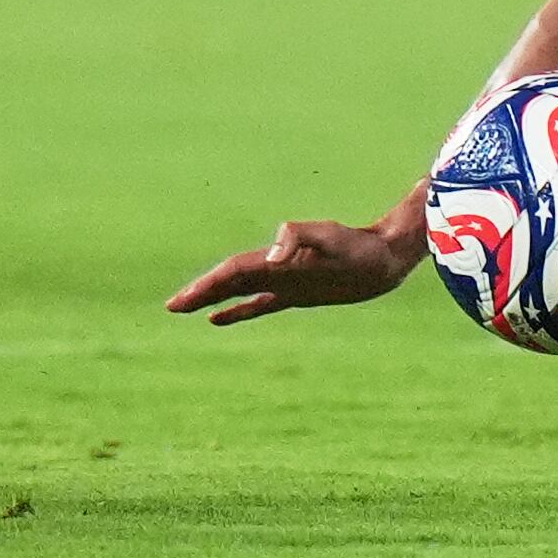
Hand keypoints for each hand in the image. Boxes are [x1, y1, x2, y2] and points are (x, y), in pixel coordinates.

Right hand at [166, 213, 420, 326]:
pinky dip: (238, 311)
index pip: (234, 270)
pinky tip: (218, 320)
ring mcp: (286, 281)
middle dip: (200, 291)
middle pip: (231, 279)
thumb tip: (269, 258)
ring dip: (212, 299)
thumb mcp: (331, 238)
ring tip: (186, 309)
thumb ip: (299, 237)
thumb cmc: (360, 246)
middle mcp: (277, 267)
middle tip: (171, 306)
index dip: (207, 284)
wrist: (386, 255)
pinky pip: (261, 305)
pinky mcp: (299, 294)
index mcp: (278, 256)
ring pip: (240, 291)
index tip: (182, 300)